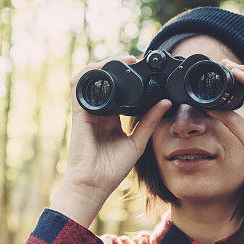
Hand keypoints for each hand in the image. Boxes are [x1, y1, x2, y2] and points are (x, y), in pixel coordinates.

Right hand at [63, 55, 171, 196]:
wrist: (93, 184)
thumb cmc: (112, 170)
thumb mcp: (137, 142)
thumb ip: (149, 122)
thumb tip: (166, 103)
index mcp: (111, 118)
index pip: (119, 91)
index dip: (128, 77)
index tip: (144, 70)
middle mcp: (98, 112)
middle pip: (105, 80)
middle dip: (118, 65)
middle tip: (135, 59)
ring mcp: (87, 111)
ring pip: (91, 78)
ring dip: (104, 65)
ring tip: (122, 60)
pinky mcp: (78, 112)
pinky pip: (77, 85)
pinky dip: (88, 73)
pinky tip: (102, 67)